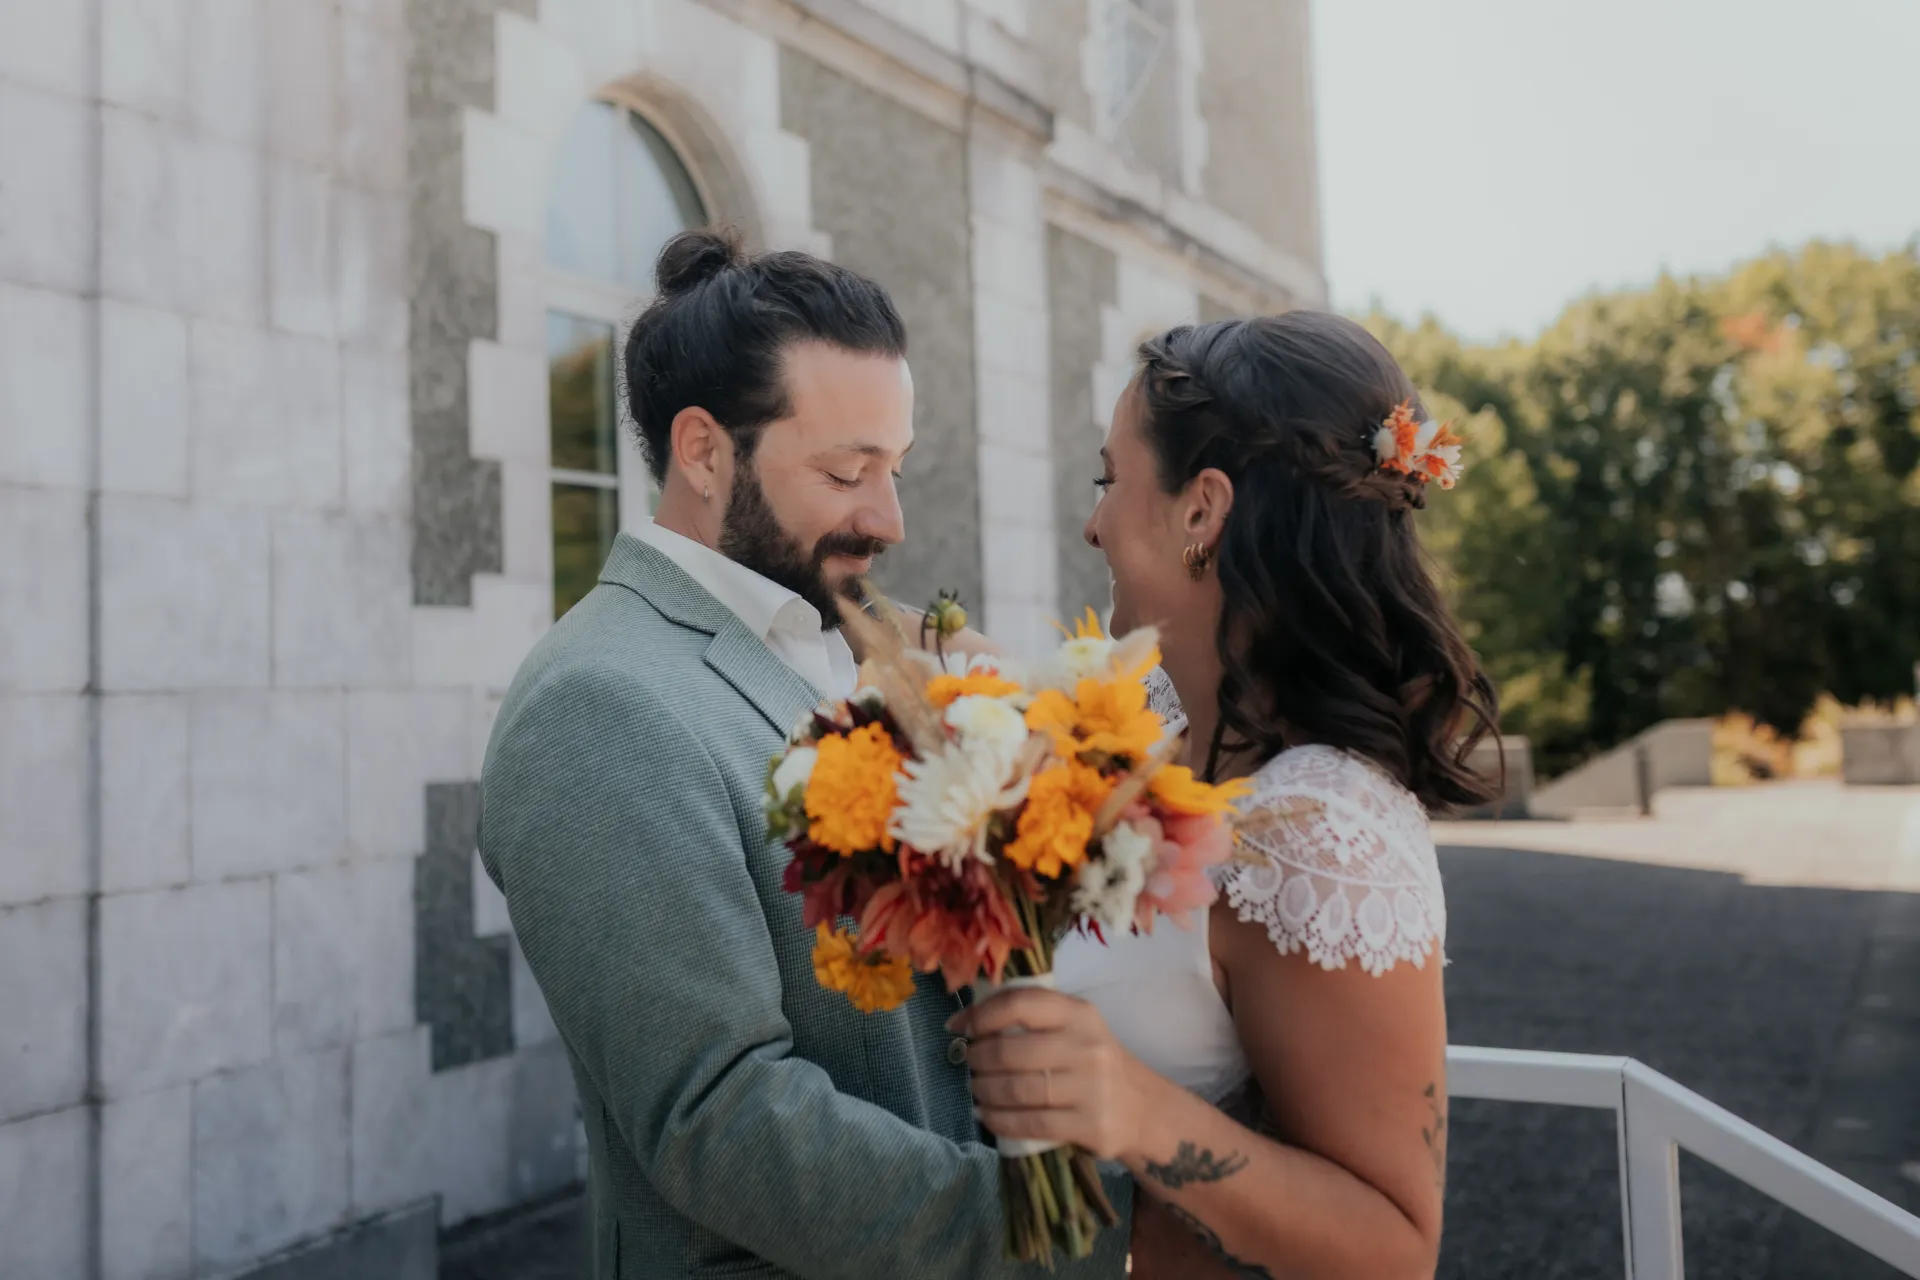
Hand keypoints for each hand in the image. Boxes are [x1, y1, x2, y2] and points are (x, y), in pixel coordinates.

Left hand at [949, 987, 1158, 1161]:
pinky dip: (999, 1120)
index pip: (1021, 1004)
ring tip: (976, 1089)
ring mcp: (1091, 1088)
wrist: (1143, 1108)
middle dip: (977, 1059)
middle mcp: (1087, 1046)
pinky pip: (1030, 1123)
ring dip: (984, 1090)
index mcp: (1079, 1013)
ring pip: (1016, 1090)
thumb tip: (961, 1022)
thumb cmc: (1093, 1061)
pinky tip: (987, 1115)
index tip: (962, 1028)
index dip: (982, 1015)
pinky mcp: (1090, 1125)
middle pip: (1010, 1051)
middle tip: (970, 1064)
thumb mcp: (1073, 1028)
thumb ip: (1028, 1018)